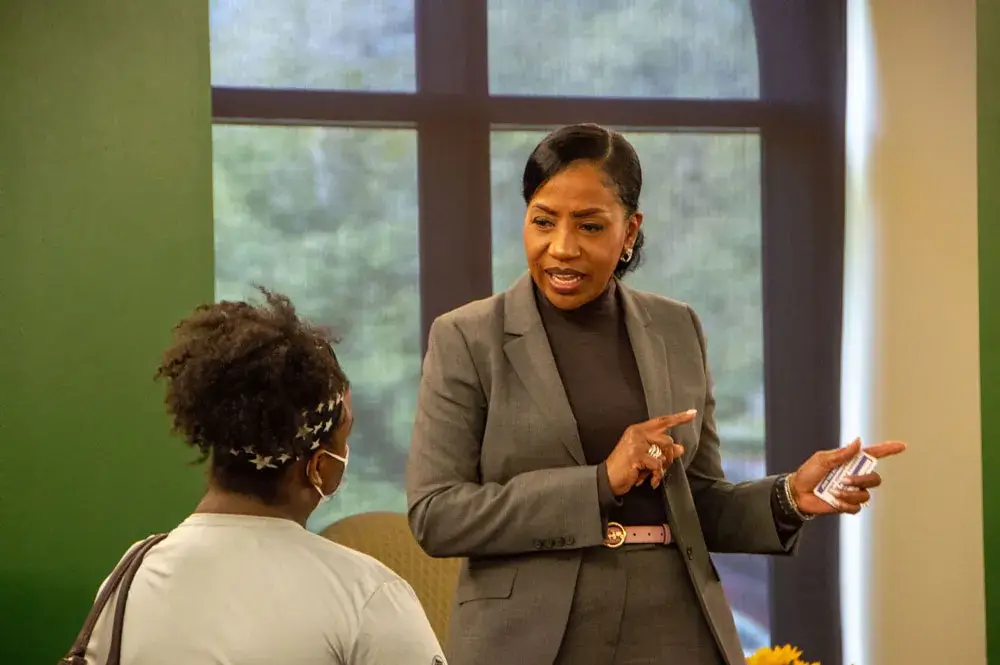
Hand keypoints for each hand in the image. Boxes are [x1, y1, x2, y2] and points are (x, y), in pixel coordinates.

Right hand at [605, 409, 695, 495]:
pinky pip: (657, 465)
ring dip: (661, 468)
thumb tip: (680, 448)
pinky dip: (656, 475)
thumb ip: (662, 450)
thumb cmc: (627, 467)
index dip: (679, 418)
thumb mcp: (645, 457)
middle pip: (667, 440)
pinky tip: (650, 480)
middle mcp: (637, 433)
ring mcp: (636, 443)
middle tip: (659, 468)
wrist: (607, 479)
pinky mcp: (636, 455)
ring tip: (651, 474)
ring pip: (664, 453)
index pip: (662, 421)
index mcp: (638, 430)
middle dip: (668, 458)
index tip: (692, 413)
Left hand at [787, 437, 907, 514]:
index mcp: (850, 461)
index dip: (888, 450)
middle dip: (862, 480)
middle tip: (844, 480)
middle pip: (875, 479)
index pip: (873, 454)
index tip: (902, 445)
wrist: (797, 493)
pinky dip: (845, 504)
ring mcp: (853, 491)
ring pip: (865, 495)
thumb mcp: (822, 460)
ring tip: (834, 492)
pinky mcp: (848, 505)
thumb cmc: (808, 473)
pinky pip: (856, 507)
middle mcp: (855, 476)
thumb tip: (858, 441)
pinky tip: (834, 501)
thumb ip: (841, 454)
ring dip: (850, 494)